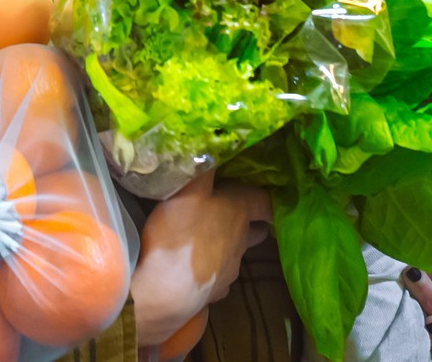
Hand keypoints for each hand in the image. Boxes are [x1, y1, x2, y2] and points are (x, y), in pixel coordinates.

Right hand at [130, 172, 270, 346]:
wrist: (166, 290)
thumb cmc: (180, 231)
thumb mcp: (188, 187)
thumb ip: (202, 163)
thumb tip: (212, 139)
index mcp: (240, 213)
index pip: (265, 202)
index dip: (264, 197)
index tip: (260, 192)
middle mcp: (241, 242)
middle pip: (256, 231)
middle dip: (250, 223)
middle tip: (232, 213)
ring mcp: (230, 270)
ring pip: (236, 254)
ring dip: (227, 246)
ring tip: (206, 239)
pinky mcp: (214, 292)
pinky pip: (218, 278)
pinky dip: (210, 271)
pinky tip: (194, 267)